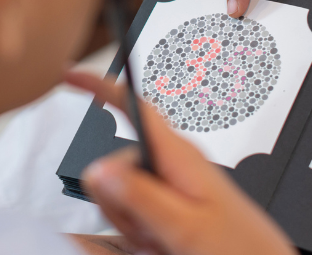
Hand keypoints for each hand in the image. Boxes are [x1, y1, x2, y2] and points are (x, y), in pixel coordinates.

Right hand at [65, 71, 296, 254]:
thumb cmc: (241, 249)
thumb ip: (140, 196)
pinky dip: (141, 234)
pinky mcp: (169, 207)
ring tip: (164, 242)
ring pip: (119, 194)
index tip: (69, 75)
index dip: (99, 86)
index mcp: (179, 156)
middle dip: (119, 202)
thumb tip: (98, 169)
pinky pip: (133, 214)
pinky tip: (163, 246)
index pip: (133, 106)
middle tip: (150, 230)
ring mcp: (169, 187)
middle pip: (113, 164)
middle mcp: (172, 165)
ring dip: (132, 224)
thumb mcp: (186, 227)